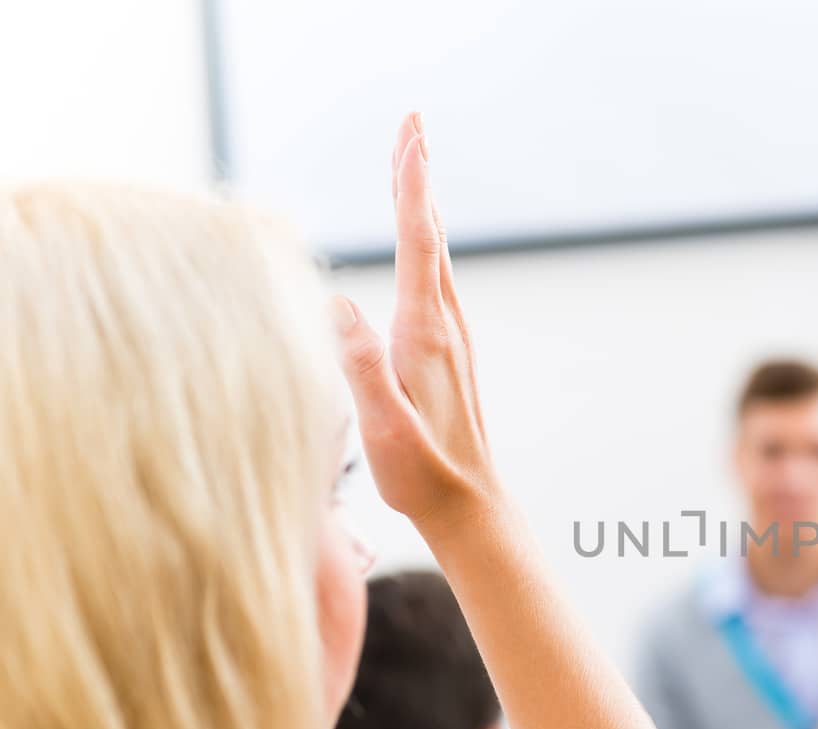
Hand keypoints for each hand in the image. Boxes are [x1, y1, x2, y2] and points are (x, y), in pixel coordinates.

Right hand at [336, 113, 496, 536]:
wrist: (468, 504)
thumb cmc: (421, 473)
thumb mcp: (383, 426)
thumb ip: (362, 368)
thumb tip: (338, 304)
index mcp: (426, 334)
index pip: (419, 244)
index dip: (412, 187)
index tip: (412, 138)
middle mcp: (444, 326)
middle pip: (431, 235)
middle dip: (417, 177)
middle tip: (412, 123)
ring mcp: (450, 338)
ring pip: (435, 255)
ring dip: (420, 205)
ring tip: (409, 162)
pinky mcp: (446, 351)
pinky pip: (434, 280)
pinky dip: (424, 242)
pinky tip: (417, 238)